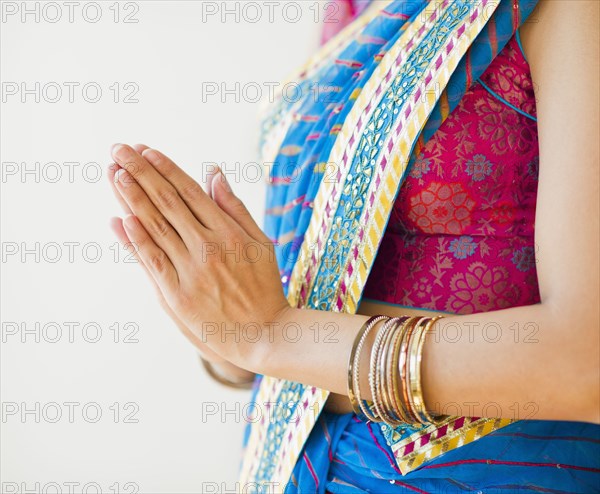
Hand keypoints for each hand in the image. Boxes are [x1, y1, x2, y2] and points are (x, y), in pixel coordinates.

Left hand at [108, 144, 289, 367]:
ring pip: (155, 227)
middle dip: (140, 173)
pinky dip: (136, 240)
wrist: (262, 334)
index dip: (165, 169)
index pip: (189, 192)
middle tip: (119, 150)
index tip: (146, 151)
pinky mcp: (178, 295)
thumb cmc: (264, 286)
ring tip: (115, 173)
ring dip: (132, 198)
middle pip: (167, 202)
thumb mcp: (261, 241)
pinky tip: (121, 219)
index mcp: (229, 231)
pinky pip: (153, 261)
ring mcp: (191, 271)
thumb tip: (213, 172)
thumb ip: (235, 207)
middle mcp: (208, 246)